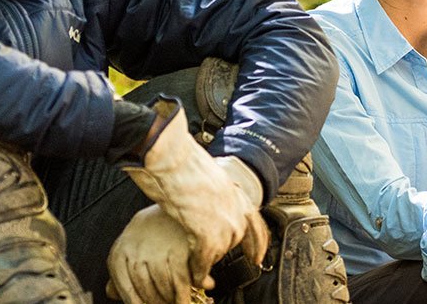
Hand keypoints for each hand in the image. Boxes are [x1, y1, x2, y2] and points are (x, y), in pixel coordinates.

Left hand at [107, 205, 202, 303]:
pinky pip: (182, 281)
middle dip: (159, 303)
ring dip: (174, 299)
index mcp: (119, 255)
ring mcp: (156, 250)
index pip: (128, 293)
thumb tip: (110, 293)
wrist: (178, 200)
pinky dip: (188, 290)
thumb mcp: (132, 248)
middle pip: (147, 293)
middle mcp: (134, 252)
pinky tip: (195, 288)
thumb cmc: (153, 231)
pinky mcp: (178, 249)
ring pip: (165, 289)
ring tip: (181, 300)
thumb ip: (121, 272)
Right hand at [121, 101, 269, 282]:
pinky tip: (192, 272)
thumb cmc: (175, 156)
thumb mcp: (200, 173)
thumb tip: (201, 198)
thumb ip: (207, 189)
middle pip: (236, 238)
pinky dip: (198, 268)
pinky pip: (205, 259)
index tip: (258, 257)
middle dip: (222, 252)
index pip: (255, 220)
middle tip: (209, 261)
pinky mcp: (208, 231)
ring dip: (207, 261)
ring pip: (220, 251)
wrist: (168, 153)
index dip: (258, 241)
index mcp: (232, 187)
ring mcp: (224, 219)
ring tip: (195, 267)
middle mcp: (234, 204)